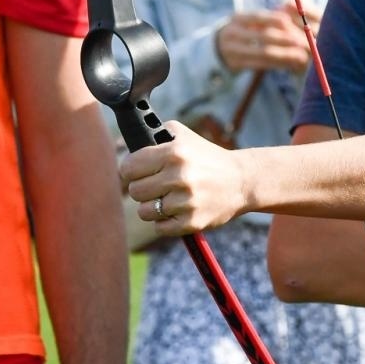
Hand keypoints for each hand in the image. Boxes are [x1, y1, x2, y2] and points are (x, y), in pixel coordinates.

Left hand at [120, 123, 248, 235]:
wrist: (241, 181)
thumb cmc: (206, 157)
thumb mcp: (182, 135)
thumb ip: (152, 135)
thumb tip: (123, 144)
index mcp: (174, 153)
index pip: (129, 167)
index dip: (130, 170)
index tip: (137, 172)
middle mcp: (180, 176)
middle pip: (135, 190)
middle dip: (142, 188)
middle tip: (156, 185)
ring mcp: (186, 201)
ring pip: (144, 211)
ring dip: (152, 207)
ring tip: (167, 199)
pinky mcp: (192, 222)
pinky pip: (159, 227)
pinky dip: (165, 221)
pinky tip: (177, 210)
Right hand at [216, 5, 319, 73]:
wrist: (217, 48)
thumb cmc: (243, 31)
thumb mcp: (249, 22)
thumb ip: (268, 20)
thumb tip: (293, 20)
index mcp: (238, 18)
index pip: (258, 17)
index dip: (275, 19)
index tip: (292, 23)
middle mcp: (233, 33)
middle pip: (262, 36)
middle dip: (285, 39)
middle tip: (303, 42)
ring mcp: (233, 50)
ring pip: (263, 53)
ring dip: (285, 54)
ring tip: (301, 56)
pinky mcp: (236, 64)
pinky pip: (260, 65)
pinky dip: (278, 64)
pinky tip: (290, 64)